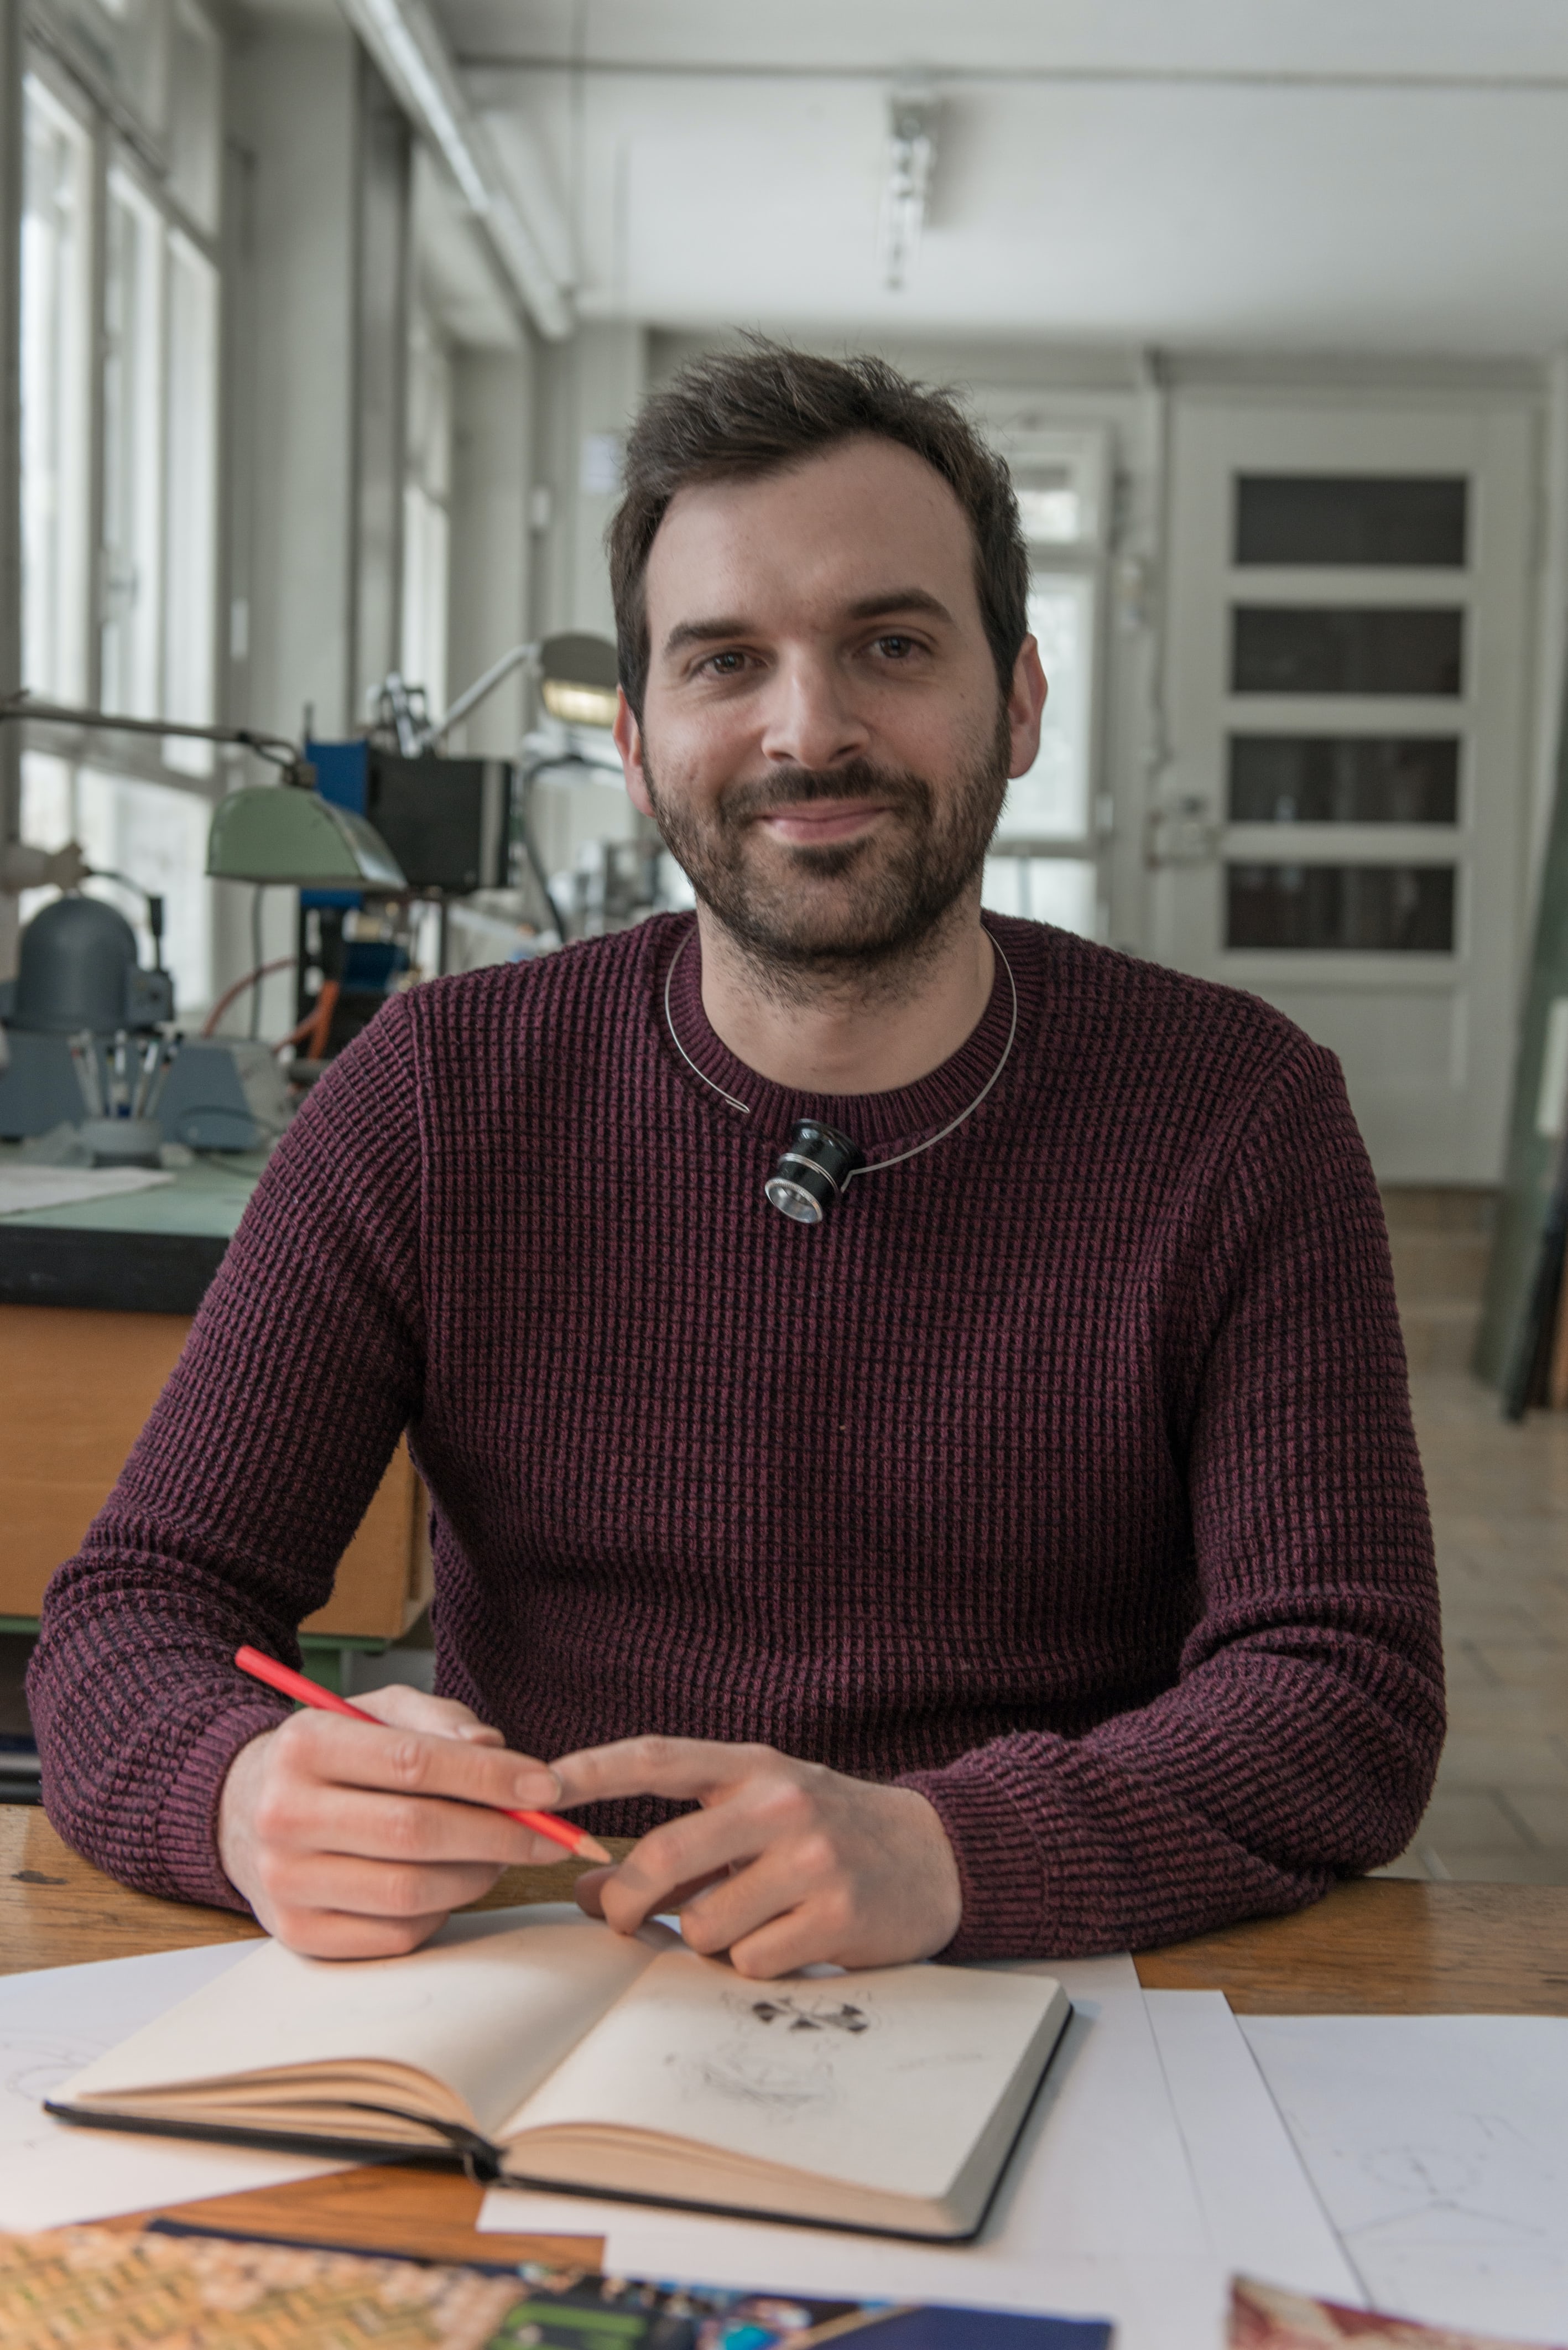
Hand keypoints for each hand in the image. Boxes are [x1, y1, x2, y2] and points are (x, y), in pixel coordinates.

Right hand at [217, 1684, 569, 1957]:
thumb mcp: (379, 1713)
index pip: (413, 1763)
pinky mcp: (298, 1935)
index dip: (488, 1778)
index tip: (547, 1786)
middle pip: (415, 1832)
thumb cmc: (336, 1756)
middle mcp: (285, 1815)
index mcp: (305, 1745)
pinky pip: (393, 1935)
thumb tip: (496, 1749)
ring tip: (504, 1855)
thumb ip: (441, 1722)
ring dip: (477, 1876)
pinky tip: (453, 1884)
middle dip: (500, 1835)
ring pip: (409, 1892)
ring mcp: (286, 1882)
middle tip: (552, 1836)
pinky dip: (441, 1913)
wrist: (248, 1810)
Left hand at [550, 1736, 961, 1976]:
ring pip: (704, 1925)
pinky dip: (753, 1963)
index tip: (534, 1787)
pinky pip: (752, 1960)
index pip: (653, 1757)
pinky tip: (786, 1940)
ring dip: (706, 1940)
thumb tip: (587, 1889)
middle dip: (628, 1901)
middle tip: (624, 1922)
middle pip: (663, 1856)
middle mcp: (780, 1801)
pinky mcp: (838, 1915)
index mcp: (751, 1766)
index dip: (589, 1771)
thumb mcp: (753, 1819)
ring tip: (744, 1922)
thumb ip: (675, 1850)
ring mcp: (812, 1858)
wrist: (935, 1856)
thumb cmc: (825, 1832)